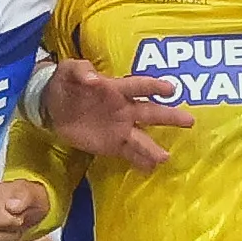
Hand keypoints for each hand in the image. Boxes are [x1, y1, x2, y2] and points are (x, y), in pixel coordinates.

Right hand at [0, 180, 49, 240]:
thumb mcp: (34, 196)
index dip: (14, 226)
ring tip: (6, 237)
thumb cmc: (27, 202)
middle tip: (14, 231)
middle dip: (7, 238)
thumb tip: (12, 207)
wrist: (19, 203)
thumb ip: (25, 199)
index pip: (1, 221)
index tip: (19, 222)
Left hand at [38, 59, 193, 170]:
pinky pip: (129, 154)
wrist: (52, 107)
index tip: (171, 90)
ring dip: (153, 148)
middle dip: (169, 116)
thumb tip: (92, 79)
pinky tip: (151, 169)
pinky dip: (140, 161)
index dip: (154, 87)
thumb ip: (80, 71)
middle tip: (189, 121)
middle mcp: (125, 110)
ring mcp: (120, 129)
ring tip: (165, 158)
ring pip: (142, 139)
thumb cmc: (66, 84)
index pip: (139, 86)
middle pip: (151, 113)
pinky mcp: (112, 145)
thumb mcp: (67, 70)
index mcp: (116, 89)